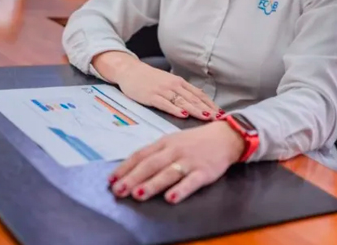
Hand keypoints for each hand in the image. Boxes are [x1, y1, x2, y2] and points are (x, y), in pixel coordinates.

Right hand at [93, 51, 220, 120]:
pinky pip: (165, 103)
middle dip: (208, 109)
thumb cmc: (150, 79)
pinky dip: (175, 109)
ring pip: (183, 101)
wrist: (130, 71)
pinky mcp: (151, 96)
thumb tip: (198, 103)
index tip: (222, 114)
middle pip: (194, 99)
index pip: (199, 94)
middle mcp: (174, 85)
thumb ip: (181, 92)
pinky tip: (183, 114)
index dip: (211, 104)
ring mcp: (163, 90)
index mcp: (179, 82)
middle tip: (219, 119)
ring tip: (207, 118)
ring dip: (196, 110)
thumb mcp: (168, 83)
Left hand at [109, 121, 245, 203]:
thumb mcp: (173, 141)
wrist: (225, 136)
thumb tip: (132, 167)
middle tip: (119, 191)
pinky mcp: (204, 172)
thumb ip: (155, 153)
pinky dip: (181, 190)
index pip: (140, 155)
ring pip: (168, 173)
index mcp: (164, 143)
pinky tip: (171, 198)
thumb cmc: (195, 141)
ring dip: (152, 184)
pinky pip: (191, 181)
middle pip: (150, 165)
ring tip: (138, 194)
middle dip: (133, 178)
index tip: (111, 180)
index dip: (125, 168)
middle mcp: (174, 151)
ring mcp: (189, 161)